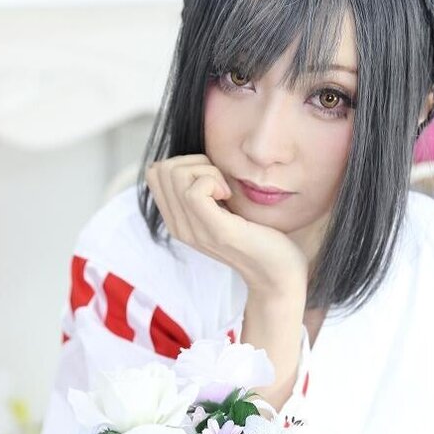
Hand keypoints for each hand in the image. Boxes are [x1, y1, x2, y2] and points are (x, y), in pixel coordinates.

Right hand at [144, 155, 308, 295]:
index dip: (184, 163)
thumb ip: (205, 190)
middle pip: (160, 169)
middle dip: (193, 163)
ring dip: (206, 171)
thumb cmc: (259, 236)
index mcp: (178, 221)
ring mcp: (194, 231)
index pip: (155, 172)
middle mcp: (179, 227)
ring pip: (175, 175)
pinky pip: (195, 190)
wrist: (278, 273)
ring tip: (226, 190)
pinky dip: (213, 181)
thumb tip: (197, 160)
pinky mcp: (216, 231)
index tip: (211, 179)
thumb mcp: (223, 209)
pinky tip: (229, 195)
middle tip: (220, 182)